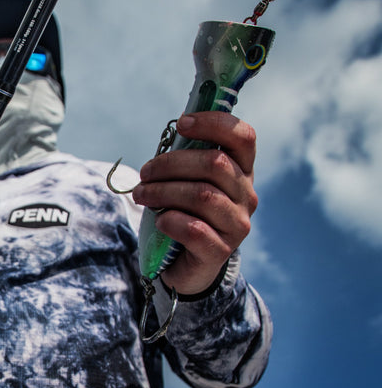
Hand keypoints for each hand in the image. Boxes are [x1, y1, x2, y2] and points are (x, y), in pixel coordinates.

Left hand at [131, 112, 257, 295]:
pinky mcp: (220, 251)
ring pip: (203, 196)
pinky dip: (170, 221)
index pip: (243, 137)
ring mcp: (237, 224)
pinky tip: (159, 221)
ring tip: (141, 194)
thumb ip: (186, 156)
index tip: (182, 124)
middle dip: (171, 164)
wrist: (185, 263)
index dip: (214, 124)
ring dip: (163, 191)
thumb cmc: (184, 211)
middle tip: (145, 173)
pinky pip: (195, 229)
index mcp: (241, 171)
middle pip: (215, 164)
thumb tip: (176, 127)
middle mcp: (246, 196)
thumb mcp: (187, 180)